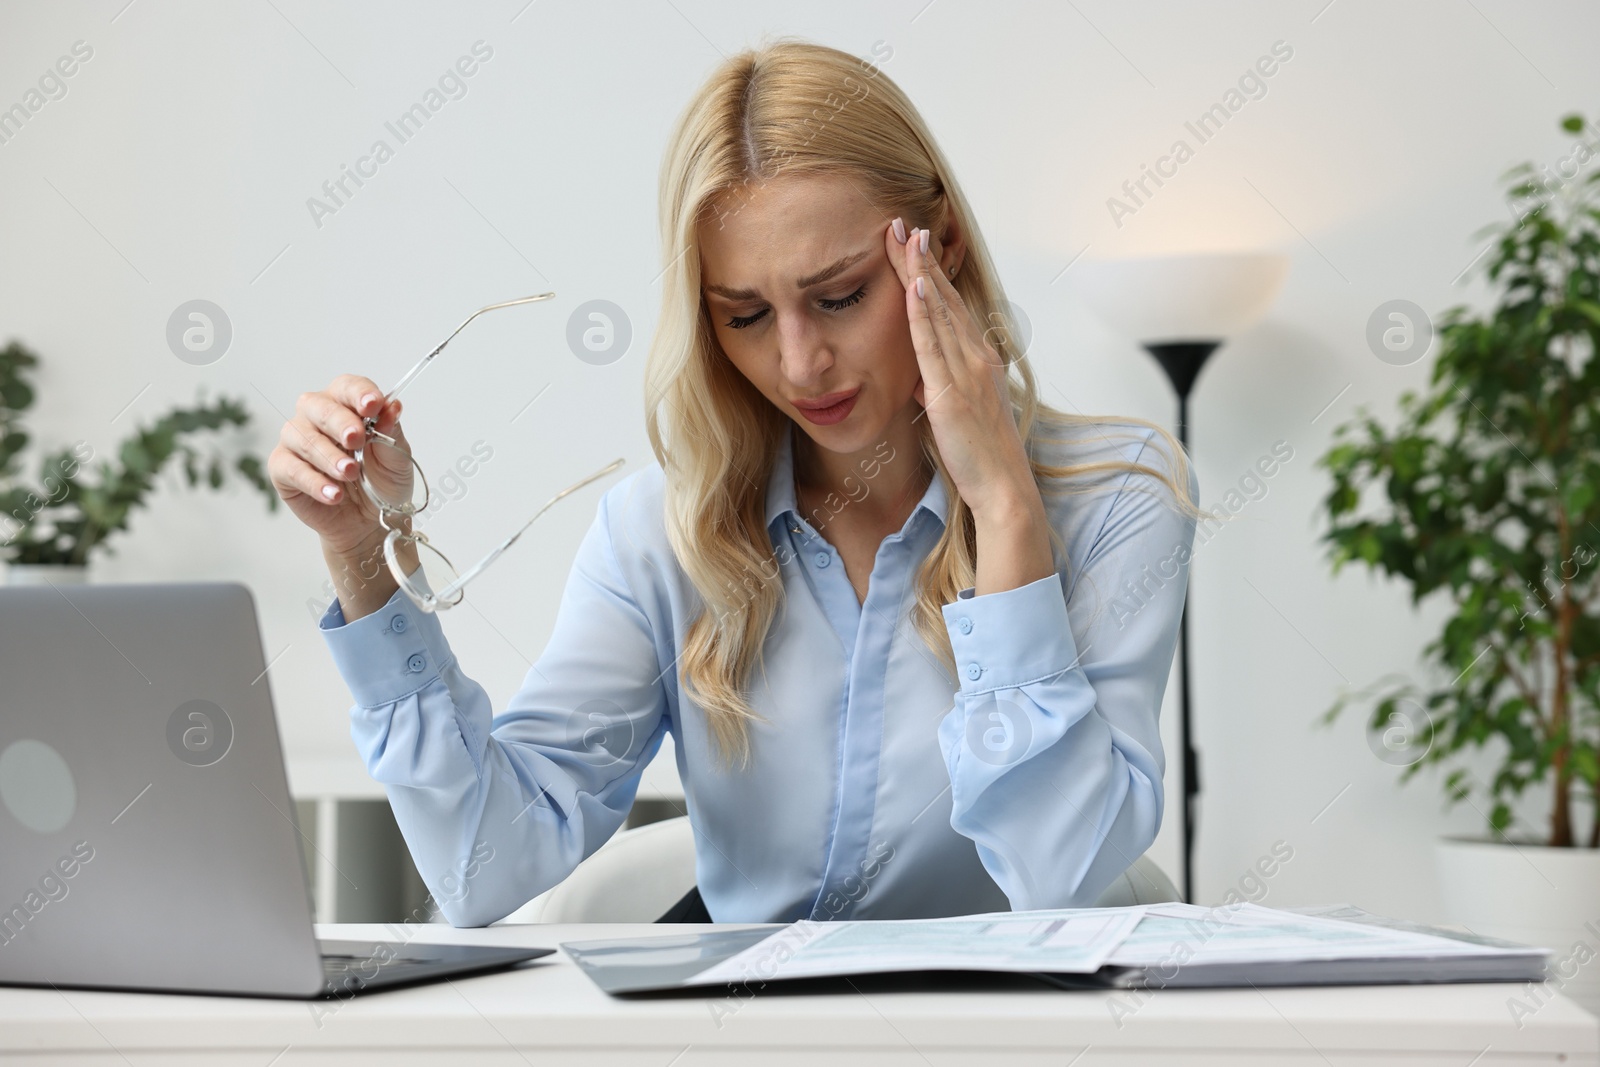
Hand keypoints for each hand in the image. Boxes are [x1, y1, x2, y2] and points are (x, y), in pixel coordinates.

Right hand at [267, 374, 412, 557]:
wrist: (369, 521)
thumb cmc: (381, 483)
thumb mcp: (396, 458)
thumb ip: (392, 432)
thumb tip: (393, 407)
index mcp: (346, 406)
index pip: (348, 387)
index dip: (359, 393)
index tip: (373, 405)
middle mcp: (316, 417)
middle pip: (319, 407)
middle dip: (339, 422)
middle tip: (356, 439)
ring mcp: (296, 442)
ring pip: (303, 438)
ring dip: (328, 456)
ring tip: (349, 473)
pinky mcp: (282, 469)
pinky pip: (291, 469)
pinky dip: (314, 482)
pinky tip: (333, 494)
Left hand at [885, 218, 1033, 518]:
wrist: (1004, 489)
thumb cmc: (982, 456)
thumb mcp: (957, 414)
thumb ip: (941, 389)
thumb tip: (922, 380)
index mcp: (979, 360)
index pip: (950, 307)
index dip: (931, 273)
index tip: (914, 244)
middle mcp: (977, 357)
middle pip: (943, 299)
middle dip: (922, 259)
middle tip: (903, 223)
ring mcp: (966, 373)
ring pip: (938, 313)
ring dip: (920, 272)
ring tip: (904, 238)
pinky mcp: (951, 393)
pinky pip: (933, 347)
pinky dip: (923, 315)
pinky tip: (914, 286)